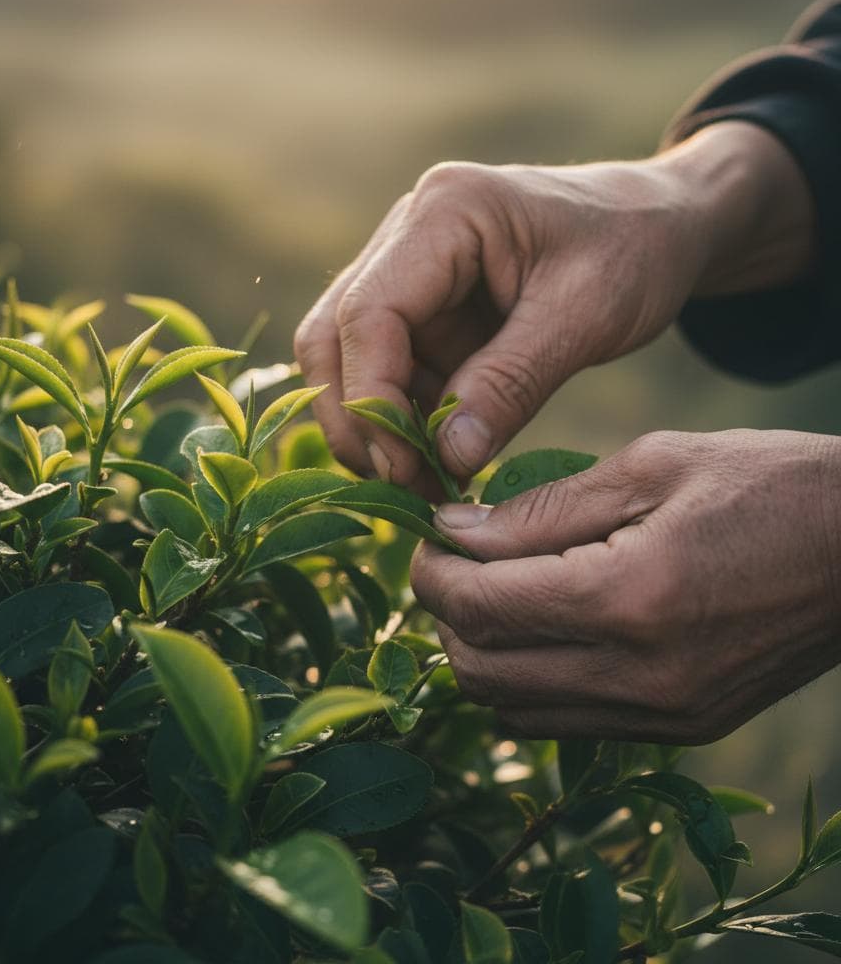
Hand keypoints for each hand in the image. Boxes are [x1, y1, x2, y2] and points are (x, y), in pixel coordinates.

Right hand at [295, 123, 813, 485]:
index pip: (369, 312)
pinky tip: (444, 460)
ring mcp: (410, 269)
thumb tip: (447, 460)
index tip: (407, 466)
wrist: (660, 224)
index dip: (374, 397)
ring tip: (429, 484)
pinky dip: (406, 420)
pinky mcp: (424, 307)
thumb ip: (512, 384)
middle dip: (358, 418)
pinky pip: (391, 370)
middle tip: (404, 487)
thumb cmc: (634, 250)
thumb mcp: (586, 316)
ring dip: (377, 426)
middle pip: (334, 334)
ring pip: (348, 357)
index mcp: (446, 211)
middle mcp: (409, 233)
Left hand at [411, 429, 840, 742]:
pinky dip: (531, 680)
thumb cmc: (767, 484)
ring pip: (516, 710)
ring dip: (482, 654)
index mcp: (631, 596)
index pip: (482, 608)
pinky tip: (544, 624)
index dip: (432, 572)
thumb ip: (543, 507)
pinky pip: (568, 722)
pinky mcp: (684, 728)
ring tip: (492, 590)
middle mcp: (643, 675)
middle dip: (446, 616)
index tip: (427, 536)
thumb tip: (457, 530)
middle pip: (482, 673)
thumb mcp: (652, 465)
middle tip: (452, 560)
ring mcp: (666, 714)